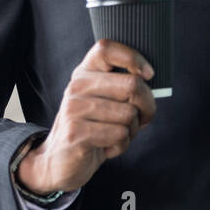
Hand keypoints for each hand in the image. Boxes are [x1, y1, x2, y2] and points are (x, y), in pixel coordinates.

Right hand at [17, 39, 156, 195]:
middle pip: (131, 85)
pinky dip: (122, 145)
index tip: (148, 74)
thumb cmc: (91, 128)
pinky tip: (107, 146)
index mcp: (84, 73)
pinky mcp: (76, 133)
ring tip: (117, 135)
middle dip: (147, 107)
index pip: (106, 48)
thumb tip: (151, 86)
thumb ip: (121, 88)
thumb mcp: (102, 100)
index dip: (133, 58)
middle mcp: (77, 86)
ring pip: (129, 114)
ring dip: (132, 130)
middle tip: (142, 119)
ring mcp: (75, 109)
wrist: (58, 162)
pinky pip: (120, 134)